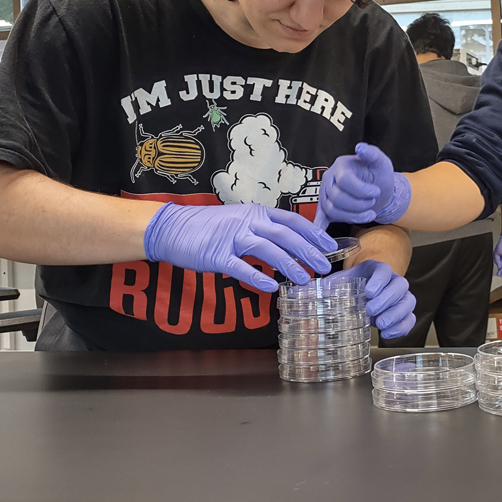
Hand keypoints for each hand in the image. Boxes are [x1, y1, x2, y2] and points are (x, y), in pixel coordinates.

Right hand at [144, 203, 337, 292]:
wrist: (172, 227)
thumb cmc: (208, 227)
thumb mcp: (240, 222)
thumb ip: (263, 231)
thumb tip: (290, 246)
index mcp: (256, 213)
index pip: (292, 221)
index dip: (313, 233)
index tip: (330, 245)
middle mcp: (247, 221)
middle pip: (285, 235)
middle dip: (308, 251)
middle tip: (325, 266)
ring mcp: (231, 237)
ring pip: (268, 249)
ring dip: (290, 265)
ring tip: (305, 280)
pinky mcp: (216, 255)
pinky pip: (240, 267)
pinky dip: (257, 277)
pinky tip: (272, 288)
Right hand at [315, 143, 409, 227]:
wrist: (378, 189)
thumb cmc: (379, 175)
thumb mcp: (381, 162)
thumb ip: (372, 154)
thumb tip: (360, 147)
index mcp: (341, 166)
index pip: (345, 181)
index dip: (362, 190)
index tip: (376, 192)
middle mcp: (329, 179)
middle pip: (338, 198)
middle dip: (360, 204)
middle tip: (373, 202)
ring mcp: (326, 194)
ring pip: (333, 211)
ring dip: (354, 216)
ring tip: (369, 212)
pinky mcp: (326, 208)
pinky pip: (321, 218)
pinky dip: (320, 226)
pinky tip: (320, 233)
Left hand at [325, 260, 416, 338]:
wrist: (356, 297)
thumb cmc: (345, 289)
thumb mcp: (333, 286)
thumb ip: (317, 288)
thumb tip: (296, 292)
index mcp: (374, 270)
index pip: (384, 270)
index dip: (379, 280)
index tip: (368, 292)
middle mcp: (391, 281)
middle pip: (400, 285)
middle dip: (386, 299)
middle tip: (370, 310)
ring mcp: (399, 297)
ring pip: (408, 301)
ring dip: (396, 313)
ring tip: (380, 324)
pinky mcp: (402, 313)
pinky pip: (410, 318)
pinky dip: (402, 327)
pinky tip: (388, 333)